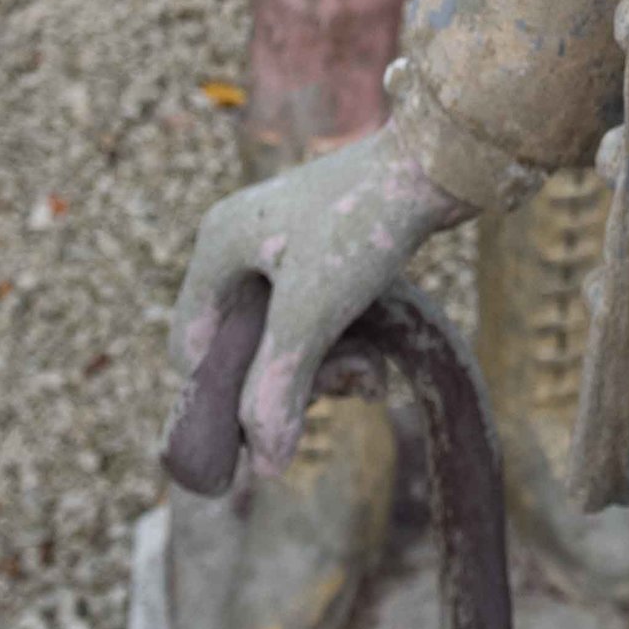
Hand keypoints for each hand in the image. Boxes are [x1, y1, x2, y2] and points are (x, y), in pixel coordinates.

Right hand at [165, 130, 469, 479]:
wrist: (438, 163)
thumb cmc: (365, 226)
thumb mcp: (312, 314)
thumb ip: (277, 389)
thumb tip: (265, 466)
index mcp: (217, 247)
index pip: (190, 347)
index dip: (223, 396)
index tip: (273, 422)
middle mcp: (242, 243)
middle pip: (242, 348)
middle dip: (289, 381)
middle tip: (342, 386)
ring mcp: (284, 246)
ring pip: (285, 339)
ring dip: (324, 368)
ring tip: (371, 374)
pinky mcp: (326, 252)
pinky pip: (317, 320)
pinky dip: (343, 345)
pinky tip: (379, 365)